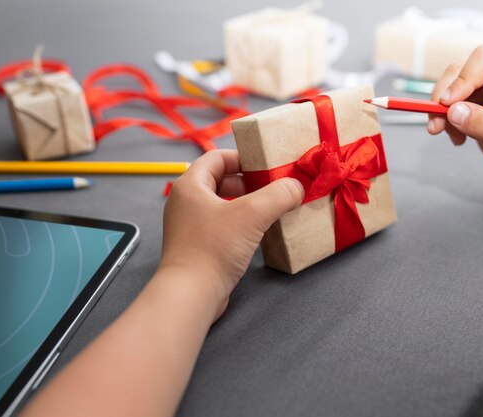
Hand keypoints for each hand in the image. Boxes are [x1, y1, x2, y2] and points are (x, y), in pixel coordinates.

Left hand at [159, 149, 302, 319]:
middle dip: (249, 181)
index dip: (243, 157)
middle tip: (273, 186)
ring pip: (223, 204)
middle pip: (220, 180)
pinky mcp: (198, 246)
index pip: (217, 157)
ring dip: (248, 203)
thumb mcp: (252, 215)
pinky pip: (223, 225)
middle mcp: (186, 202)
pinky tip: (260, 231)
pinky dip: (242, 223)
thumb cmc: (212, 249)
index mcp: (190, 185)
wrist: (190, 294)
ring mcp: (191, 226)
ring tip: (272, 207)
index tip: (266, 164)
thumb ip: (278, 195)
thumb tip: (296, 187)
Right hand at [427, 45, 482, 172]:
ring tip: (454, 137)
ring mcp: (482, 85)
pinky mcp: (469, 96)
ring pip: (448, 85)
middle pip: (459, 70)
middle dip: (443, 99)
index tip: (447, 104)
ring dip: (441, 112)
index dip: (463, 78)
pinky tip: (457, 136)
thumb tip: (454, 112)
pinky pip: (445, 100)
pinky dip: (443, 119)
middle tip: (437, 127)